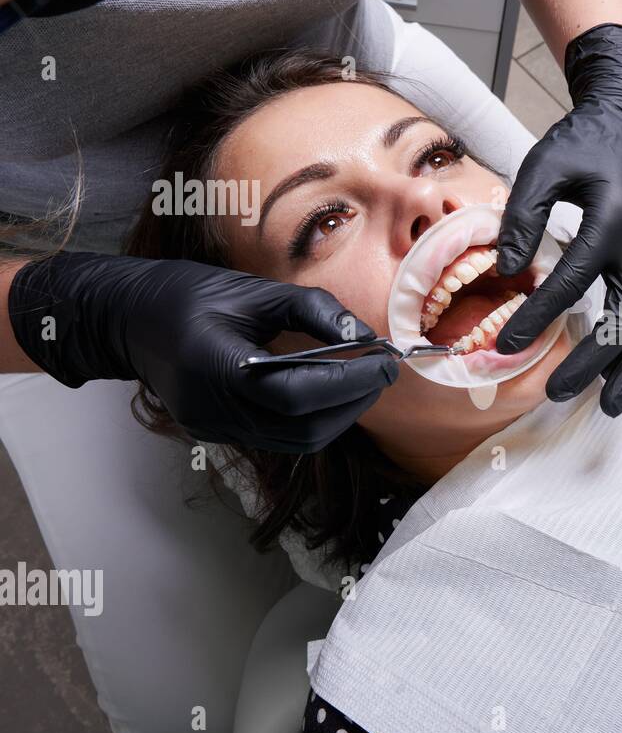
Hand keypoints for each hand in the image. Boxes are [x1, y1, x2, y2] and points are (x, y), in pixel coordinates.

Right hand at [8, 252, 396, 451]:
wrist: (124, 317)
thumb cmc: (185, 294)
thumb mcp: (253, 291)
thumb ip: (313, 311)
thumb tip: (365, 337)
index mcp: (217, 367)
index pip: (298, 394)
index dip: (349, 383)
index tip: (386, 363)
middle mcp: (213, 409)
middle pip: (302, 428)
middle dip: (352, 403)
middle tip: (382, 372)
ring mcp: (212, 427)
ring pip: (295, 441)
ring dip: (338, 416)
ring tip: (362, 381)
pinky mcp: (216, 432)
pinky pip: (278, 437)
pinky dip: (312, 419)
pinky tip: (329, 391)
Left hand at [494, 23, 621, 416]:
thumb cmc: (585, 141)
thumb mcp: (545, 165)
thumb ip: (524, 217)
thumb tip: (508, 270)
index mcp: (613, 222)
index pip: (573, 283)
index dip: (538, 316)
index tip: (505, 344)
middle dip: (592, 362)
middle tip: (555, 391)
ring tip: (608, 405)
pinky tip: (618, 374)